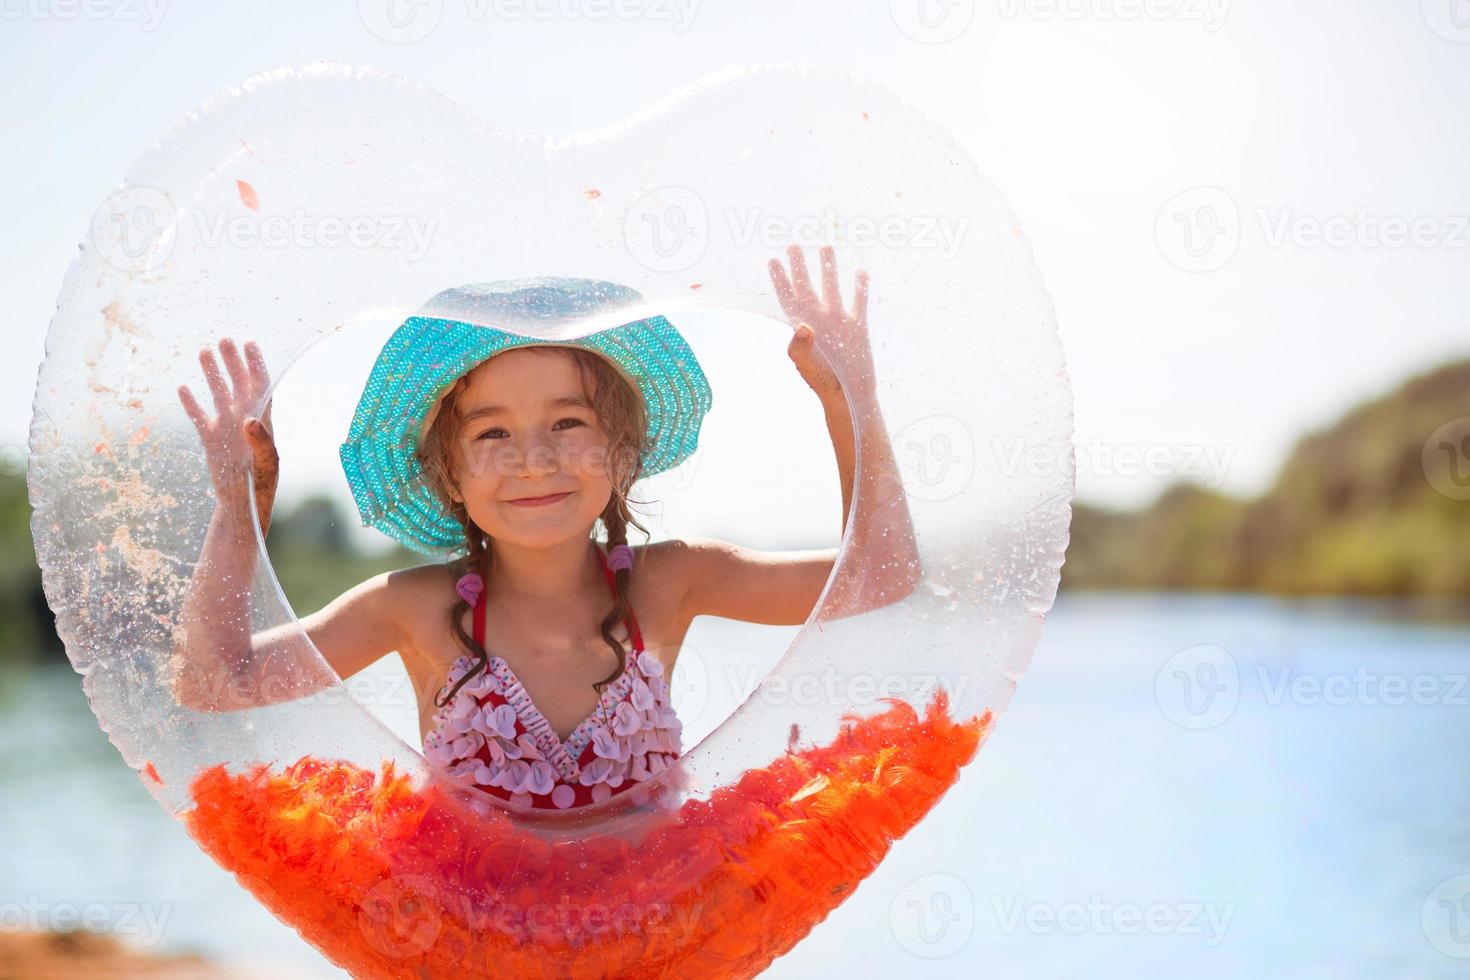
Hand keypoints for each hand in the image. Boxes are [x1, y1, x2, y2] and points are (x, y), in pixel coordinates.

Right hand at [178, 338, 278, 536]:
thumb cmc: (261, 485)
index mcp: (262, 420)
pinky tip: (183, 388)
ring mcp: (225, 427)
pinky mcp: (210, 439)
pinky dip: (191, 402)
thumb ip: (262, 443)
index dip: (256, 363)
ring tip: (203, 351)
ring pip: (217, 393)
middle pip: (238, 382)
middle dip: (232, 361)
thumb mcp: (266, 465)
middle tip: (223, 339)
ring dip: (211, 373)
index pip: (260, 384)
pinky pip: (198, 415)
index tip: (249, 344)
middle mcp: (243, 418)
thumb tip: (250, 420)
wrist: (242, 504)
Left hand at [768, 244, 873, 403]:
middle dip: (800, 267)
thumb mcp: (806, 366)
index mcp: (802, 326)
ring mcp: (839, 320)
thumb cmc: (821, 381)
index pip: (788, 298)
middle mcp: (819, 319)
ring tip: (826, 246)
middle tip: (793, 245)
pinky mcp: (857, 326)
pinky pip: (859, 301)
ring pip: (832, 287)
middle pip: (807, 286)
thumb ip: (799, 347)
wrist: (846, 393)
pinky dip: (860, 287)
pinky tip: (861, 271)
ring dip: (829, 268)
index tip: (772, 261)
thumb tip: (802, 326)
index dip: (780, 280)